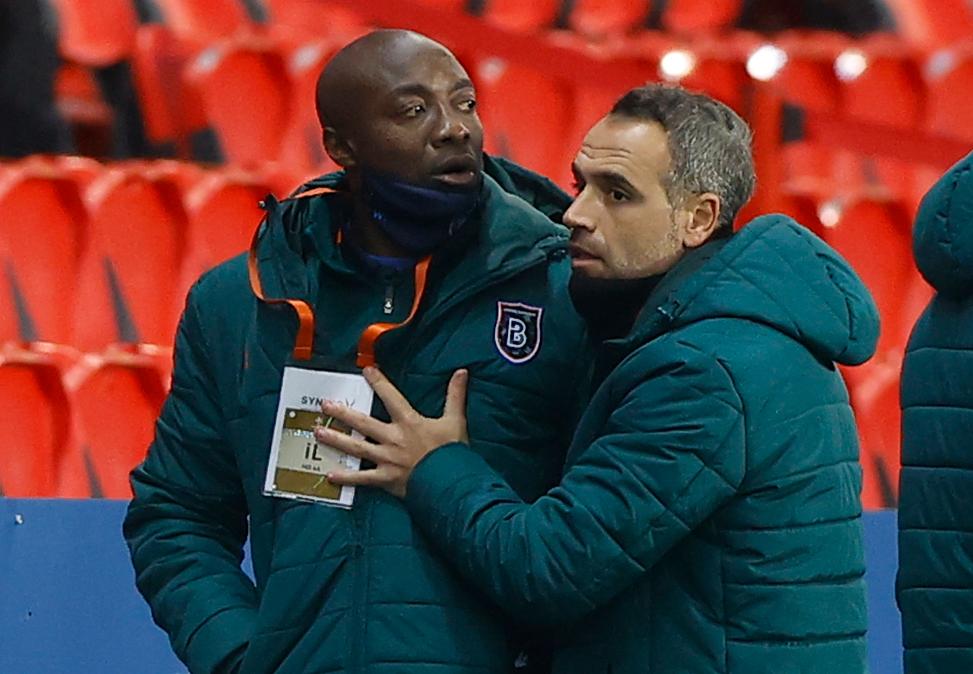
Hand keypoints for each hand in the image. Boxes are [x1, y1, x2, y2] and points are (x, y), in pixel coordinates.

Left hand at [315, 366, 468, 497]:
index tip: (367, 370)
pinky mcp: (385, 479)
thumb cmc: (452, 452)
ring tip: (318, 432)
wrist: (451, 483)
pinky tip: (329, 475)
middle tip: (325, 405)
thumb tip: (462, 372)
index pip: (391, 397)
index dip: (379, 382)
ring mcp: (386, 459)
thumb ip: (456, 395)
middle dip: (343, 413)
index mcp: (409, 422)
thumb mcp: (456, 420)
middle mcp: (393, 439)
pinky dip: (346, 478)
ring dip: (336, 440)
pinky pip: (362, 478)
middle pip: (363, 423)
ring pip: (356, 448)